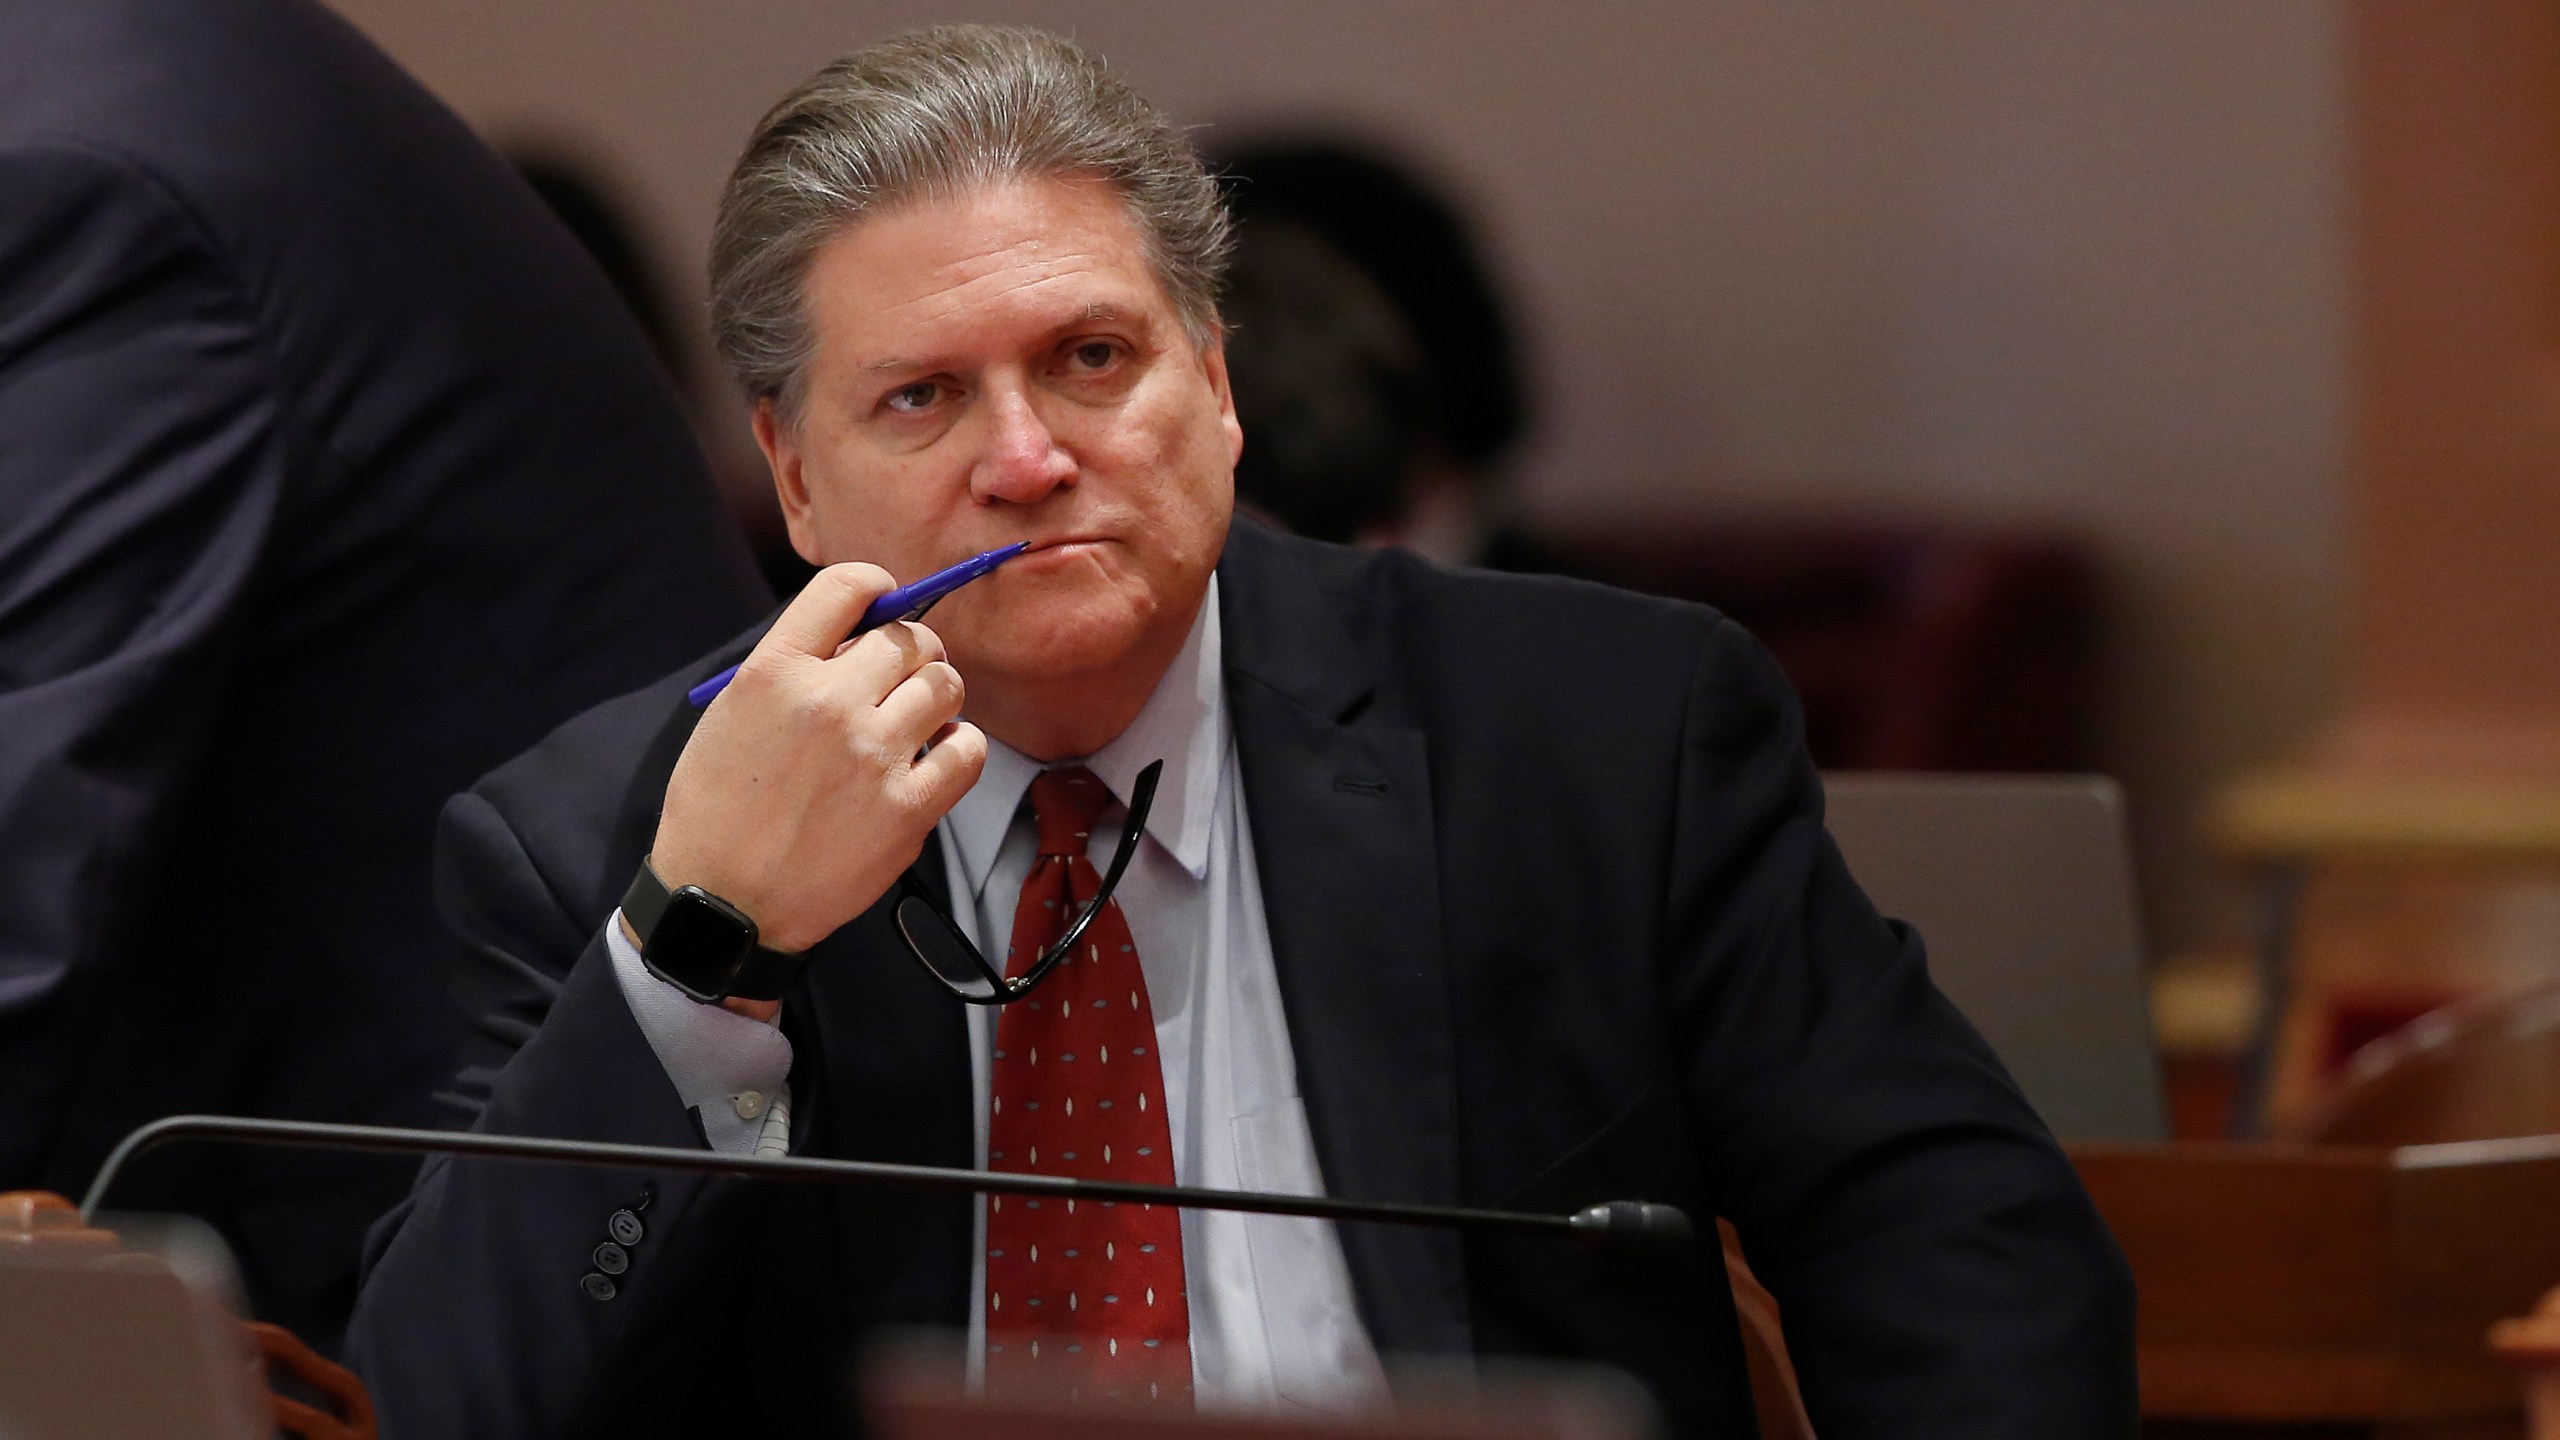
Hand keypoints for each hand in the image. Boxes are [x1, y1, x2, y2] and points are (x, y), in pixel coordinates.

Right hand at [650, 563, 986, 959]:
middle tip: (900, 679)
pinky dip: (958, 749)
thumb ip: (792, 667)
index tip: (883, 603)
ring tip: (913, 723)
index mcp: (774, 671)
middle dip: (911, 652)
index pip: (848, 586)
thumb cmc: (719, 811)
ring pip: (946, 685)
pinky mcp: (908, 807)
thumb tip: (858, 636)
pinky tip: (932, 761)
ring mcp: (873, 754)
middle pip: (909, 638)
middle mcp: (828, 702)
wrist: (724, 903)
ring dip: (936, 698)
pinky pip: (969, 748)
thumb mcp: (731, 715)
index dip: (877, 588)